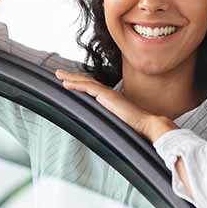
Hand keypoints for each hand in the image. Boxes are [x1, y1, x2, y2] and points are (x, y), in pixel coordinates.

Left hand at [54, 69, 175, 141]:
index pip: (93, 89)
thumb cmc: (137, 128)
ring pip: (85, 82)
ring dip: (71, 78)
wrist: (147, 124)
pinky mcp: (107, 96)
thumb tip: (104, 133)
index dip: (82, 84)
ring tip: (59, 75)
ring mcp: (107, 94)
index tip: (72, 83)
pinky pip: (88, 87)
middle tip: (60, 74)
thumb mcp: (119, 124)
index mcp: (111, 100)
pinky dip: (76, 85)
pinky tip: (67, 84)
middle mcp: (109, 94)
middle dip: (73, 77)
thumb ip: (111, 123)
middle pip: (87, 82)